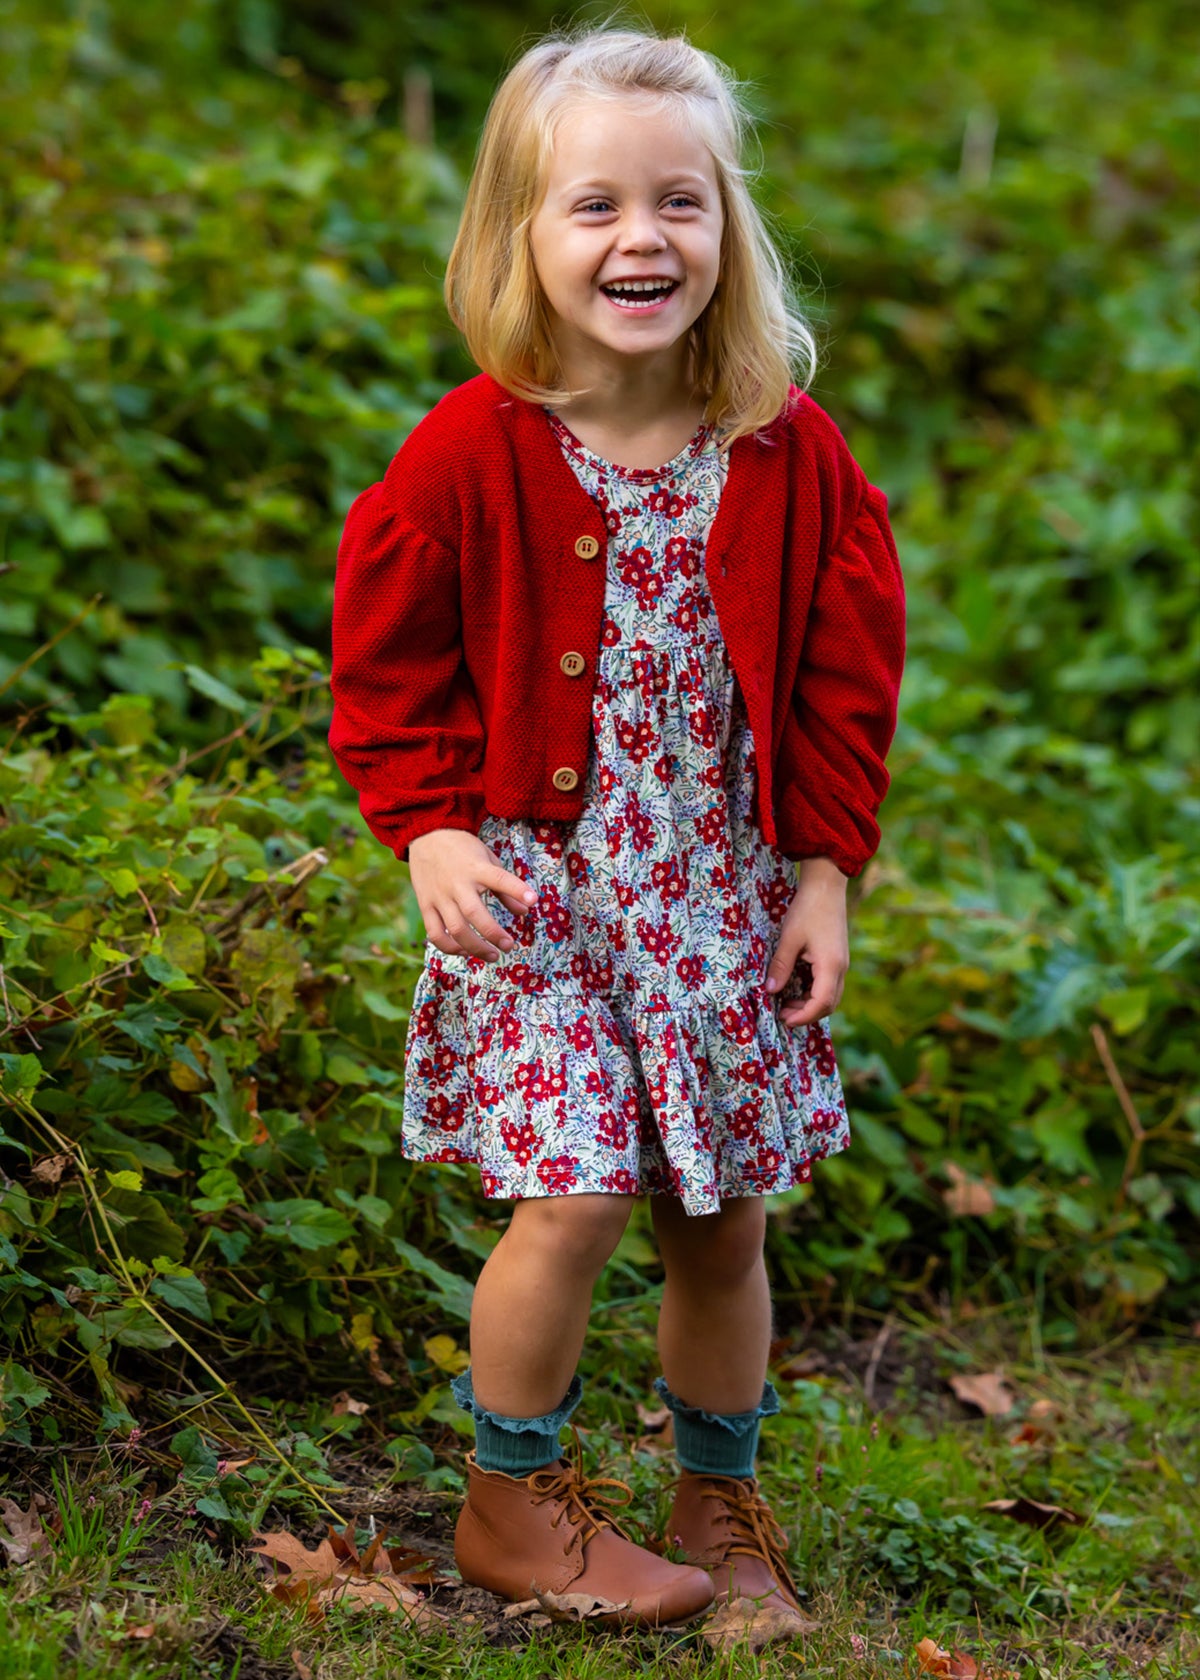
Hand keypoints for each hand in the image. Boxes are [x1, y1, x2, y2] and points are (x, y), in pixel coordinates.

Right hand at [407, 829, 535, 962]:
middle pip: (474, 914)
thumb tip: (525, 911)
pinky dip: (450, 947)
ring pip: (455, 929)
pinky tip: (465, 951)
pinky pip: (436, 933)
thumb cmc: (462, 849)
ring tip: (493, 955)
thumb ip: (506, 886)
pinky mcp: (425, 905)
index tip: (533, 901)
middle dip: (493, 934)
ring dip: (475, 947)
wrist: (426, 836)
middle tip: (509, 946)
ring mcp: (439, 896)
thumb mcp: (488, 859)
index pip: (498, 879)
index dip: (517, 890)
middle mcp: (457, 883)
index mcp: (475, 868)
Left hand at [765, 857, 849, 1028]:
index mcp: (831, 966)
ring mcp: (841, 963)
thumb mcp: (789, 938)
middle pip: (829, 1004)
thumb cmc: (808, 909)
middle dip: (807, 1014)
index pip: (821, 1003)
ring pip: (831, 996)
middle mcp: (841, 968)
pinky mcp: (837, 958)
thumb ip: (781, 966)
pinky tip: (796, 988)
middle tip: (782, 1014)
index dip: (803, 1016)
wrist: (826, 887)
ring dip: (811, 1004)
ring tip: (786, 1003)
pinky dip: (814, 993)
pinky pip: (829, 984)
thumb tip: (770, 991)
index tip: (784, 1020)